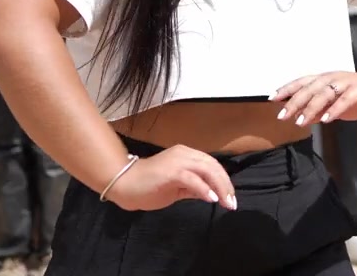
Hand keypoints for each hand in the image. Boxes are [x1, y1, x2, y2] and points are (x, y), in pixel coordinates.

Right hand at [102, 144, 237, 211]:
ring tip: (226, 202)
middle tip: (232, 203)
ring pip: (206, 169)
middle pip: (213, 166)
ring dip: (219, 187)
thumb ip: (194, 188)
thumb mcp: (177, 188)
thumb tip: (212, 193)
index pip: (212, 165)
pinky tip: (211, 199)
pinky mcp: (171, 172)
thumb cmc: (148, 186)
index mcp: (186, 155)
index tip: (230, 198)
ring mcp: (177, 161)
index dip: (224, 180)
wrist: (124, 184)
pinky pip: (192, 179)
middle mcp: (184, 154)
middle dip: (226, 185)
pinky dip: (204, 188)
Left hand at [270, 71, 356, 127]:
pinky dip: (334, 109)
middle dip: (294, 102)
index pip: (302, 83)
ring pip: (324, 93)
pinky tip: (326, 120)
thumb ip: (319, 110)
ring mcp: (346, 83)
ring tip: (300, 121)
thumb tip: (300, 118)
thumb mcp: (335, 106)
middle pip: (309, 88)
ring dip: (311, 107)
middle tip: (282, 116)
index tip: (272, 99)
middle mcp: (333, 78)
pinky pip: (344, 99)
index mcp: (325, 80)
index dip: (287, 89)